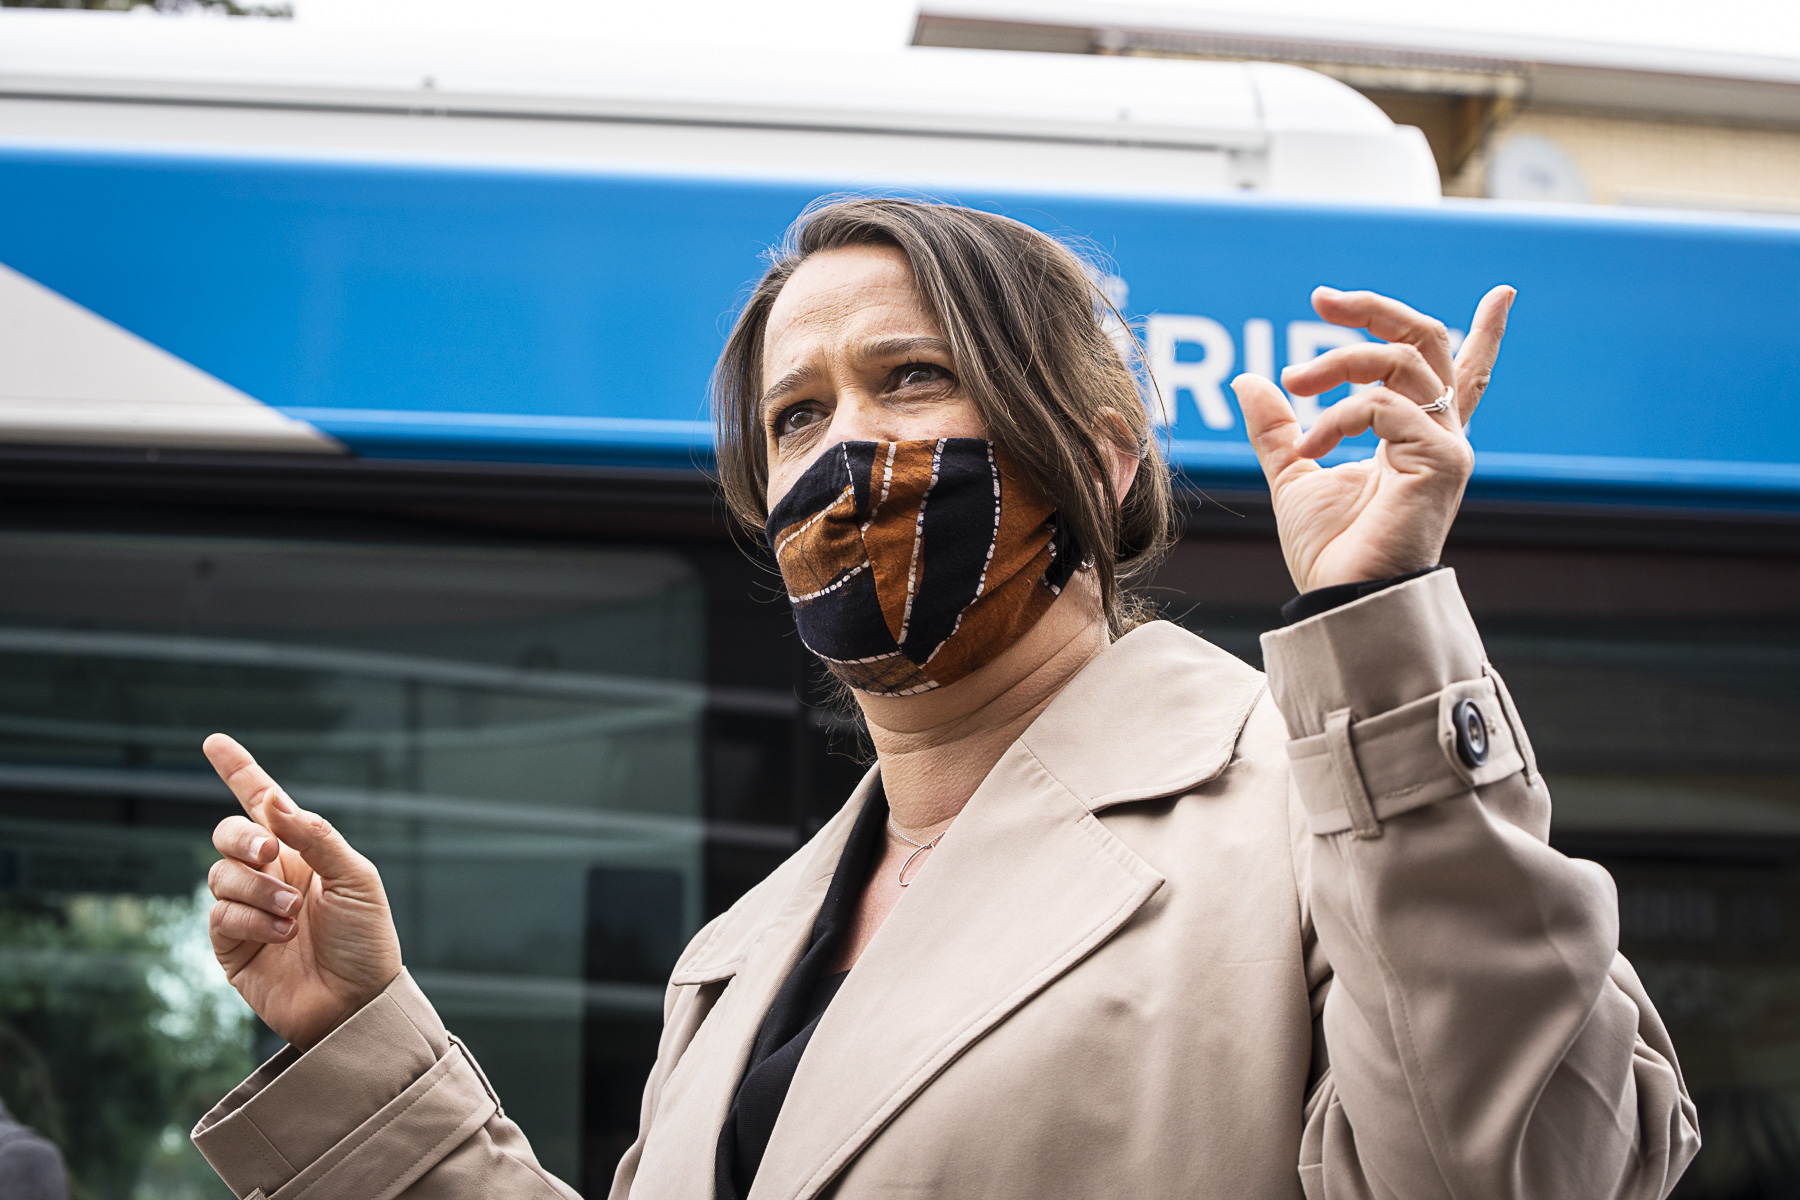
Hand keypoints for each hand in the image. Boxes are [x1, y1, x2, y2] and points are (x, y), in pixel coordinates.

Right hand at [203, 733, 402, 1050]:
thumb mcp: (356, 880)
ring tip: (294, 916)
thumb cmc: (367, 940)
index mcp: (303, 852)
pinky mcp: (231, 945)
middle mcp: (270, 875)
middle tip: (270, 852)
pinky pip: (219, 915)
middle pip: (228, 834)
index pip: (262, 804)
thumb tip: (274, 803)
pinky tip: (281, 936)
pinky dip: (250, 920)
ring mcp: (247, 909)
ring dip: (258, 890)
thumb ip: (317, 837)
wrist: (358, 1002)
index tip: (214, 741)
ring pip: (221, 875)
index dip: (238, 771)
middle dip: (242, 837)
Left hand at [1231, 285, 1514, 592]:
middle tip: (1321, 299)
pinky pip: (1385, 406)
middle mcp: (1441, 435)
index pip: (1463, 374)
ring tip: (1293, 383)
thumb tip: (1250, 380)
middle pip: (1427, 342)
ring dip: (1338, 362)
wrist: (1341, 599)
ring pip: (1402, 360)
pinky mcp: (1444, 461)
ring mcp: (1448, 446)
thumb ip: (1278, 428)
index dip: (1488, 333)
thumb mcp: (1295, 473)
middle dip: (1376, 309)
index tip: (1503, 293)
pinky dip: (1337, 416)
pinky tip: (1310, 448)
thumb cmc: (1329, 550)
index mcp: (1417, 436)